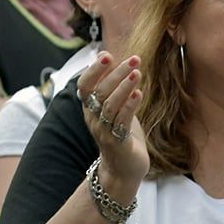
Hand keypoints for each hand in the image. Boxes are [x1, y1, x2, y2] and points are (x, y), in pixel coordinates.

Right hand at [76, 52, 148, 186]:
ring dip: (123, 87)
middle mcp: (93, 118)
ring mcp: (104, 131)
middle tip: (134, 59)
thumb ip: (111, 85)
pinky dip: (129, 106)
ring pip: (109, 106)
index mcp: (90, 108)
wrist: (123, 169)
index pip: (84, 85)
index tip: (107, 54)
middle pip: (99, 92)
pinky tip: (138, 94)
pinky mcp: (118, 142)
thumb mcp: (115, 107)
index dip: (94, 70)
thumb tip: (107, 56)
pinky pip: (121, 122)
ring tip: (137, 72)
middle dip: (116, 74)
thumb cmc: (121, 134)